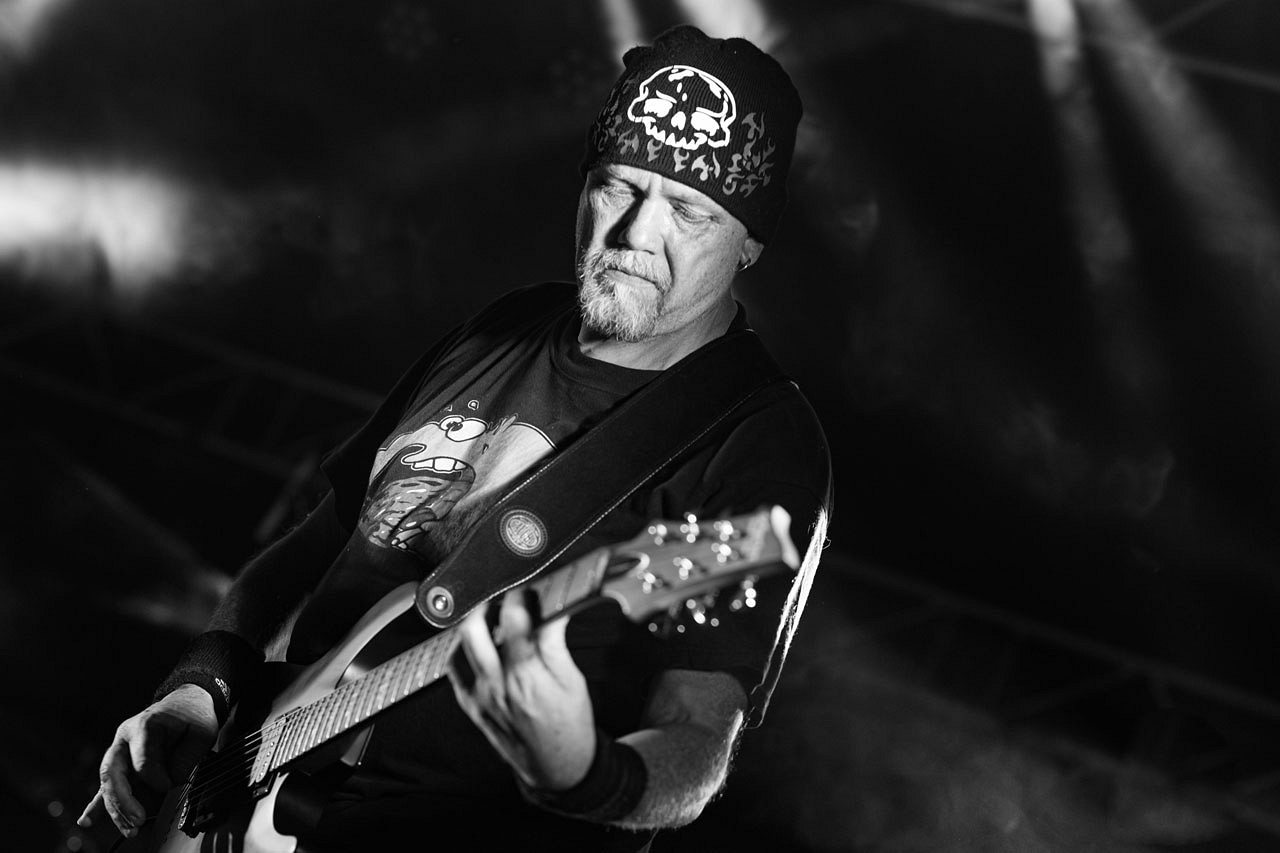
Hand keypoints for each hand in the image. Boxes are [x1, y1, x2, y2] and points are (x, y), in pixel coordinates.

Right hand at [77, 683, 217, 836]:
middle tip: (137, 820)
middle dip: (123, 801)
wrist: (185, 703)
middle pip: (114, 773)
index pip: (143, 761)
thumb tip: (171, 784)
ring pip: (108, 783)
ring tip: (129, 828)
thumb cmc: (193, 716)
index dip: (156, 779)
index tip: (170, 787)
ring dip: (116, 809)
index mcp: (145, 725)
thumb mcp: (201, 732)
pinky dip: (97, 805)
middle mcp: (125, 738)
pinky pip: (106, 786)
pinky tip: (87, 820)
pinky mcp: (121, 763)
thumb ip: (186, 758)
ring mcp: (119, 751)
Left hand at [448, 589, 595, 790]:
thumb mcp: (573, 679)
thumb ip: (556, 642)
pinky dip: (462, 651)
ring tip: (492, 619)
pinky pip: (454, 670)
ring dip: (474, 626)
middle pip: (475, 628)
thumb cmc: (569, 725)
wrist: (557, 766)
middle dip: (489, 604)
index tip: (529, 591)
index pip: (515, 619)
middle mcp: (498, 683)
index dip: (521, 597)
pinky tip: (478, 645)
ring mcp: (480, 695)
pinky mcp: (471, 706)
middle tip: (505, 600)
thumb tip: (554, 609)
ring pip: (461, 646)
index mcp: (528, 674)